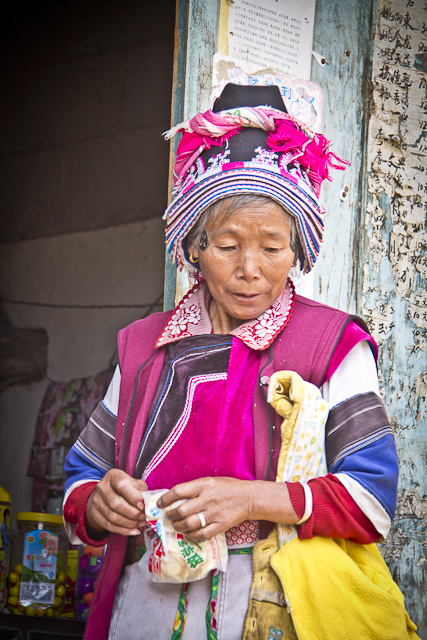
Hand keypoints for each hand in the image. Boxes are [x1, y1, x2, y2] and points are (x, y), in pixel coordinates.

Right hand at [85, 469, 146, 537]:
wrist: (105, 495)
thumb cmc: (125, 488)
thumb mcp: (134, 484)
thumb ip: (141, 491)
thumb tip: (148, 503)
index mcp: (113, 476)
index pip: (122, 485)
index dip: (133, 497)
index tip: (143, 506)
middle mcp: (102, 487)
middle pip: (116, 503)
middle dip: (132, 513)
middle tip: (144, 518)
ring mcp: (96, 501)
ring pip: (112, 517)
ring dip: (129, 523)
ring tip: (141, 524)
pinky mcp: (95, 514)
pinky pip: (109, 526)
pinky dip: (123, 530)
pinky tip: (134, 531)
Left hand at [157, 477, 298, 541]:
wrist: (248, 497)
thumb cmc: (227, 487)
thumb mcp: (209, 481)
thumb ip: (194, 489)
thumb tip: (174, 497)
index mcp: (204, 485)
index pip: (178, 492)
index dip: (165, 499)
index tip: (160, 504)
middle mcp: (207, 499)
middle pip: (181, 511)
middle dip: (171, 516)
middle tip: (168, 517)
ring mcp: (214, 514)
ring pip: (189, 524)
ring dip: (178, 527)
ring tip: (176, 525)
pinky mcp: (220, 526)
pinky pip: (201, 534)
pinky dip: (191, 535)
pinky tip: (188, 533)